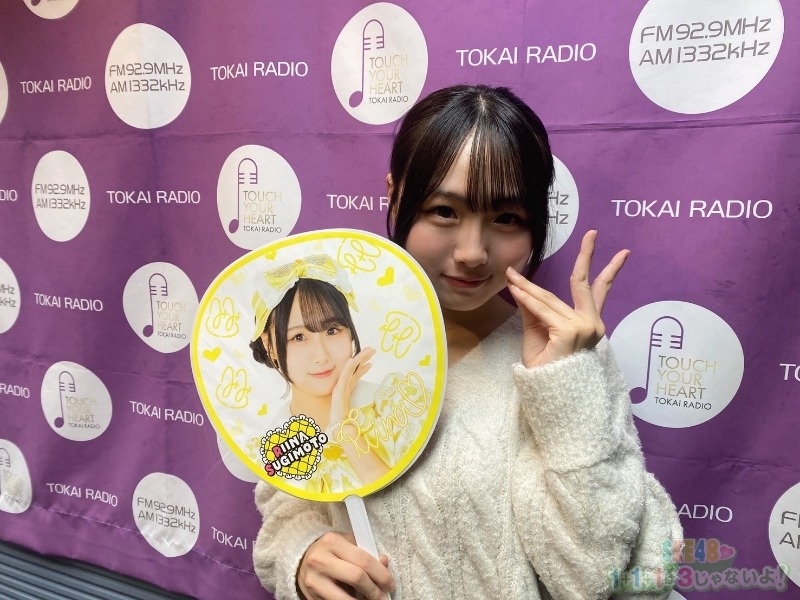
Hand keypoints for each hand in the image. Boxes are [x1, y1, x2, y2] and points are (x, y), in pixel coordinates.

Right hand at [297, 531, 394, 599]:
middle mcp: (321, 560)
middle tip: (384, 596)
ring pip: (345, 598)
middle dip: (375, 590)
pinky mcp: (311, 597)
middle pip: (356, 578)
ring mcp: (314, 581)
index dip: (381, 574)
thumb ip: (365, 552)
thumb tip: (384, 563)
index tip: (390, 583)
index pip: (363, 560)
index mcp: (332, 542)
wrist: (301, 559)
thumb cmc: (329, 550)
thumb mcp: (346, 544)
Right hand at [330, 348, 375, 424]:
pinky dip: (348, 368)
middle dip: (363, 358)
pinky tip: (352, 360)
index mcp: (347, 390)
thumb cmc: (345, 422)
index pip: (356, 376)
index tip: (371, 361)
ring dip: (359, 359)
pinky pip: (344, 377)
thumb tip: (372, 407)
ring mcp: (340, 388)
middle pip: (354, 369)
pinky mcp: (338, 391)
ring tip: (368, 351)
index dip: (363, 367)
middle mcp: (343, 387)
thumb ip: (362, 406)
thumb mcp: (355, 411)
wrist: (337, 429)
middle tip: (372, 349)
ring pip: (350, 369)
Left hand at [506, 230, 628, 367]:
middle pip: (584, 284)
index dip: (608, 271)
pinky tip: (514, 287)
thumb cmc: (547, 370)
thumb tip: (522, 287)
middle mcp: (591, 324)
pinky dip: (525, 299)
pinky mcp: (568, 331)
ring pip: (548, 299)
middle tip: (592, 233)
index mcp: (590, 324)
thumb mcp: (538, 334)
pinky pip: (540, 310)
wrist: (550, 396)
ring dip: (526, 287)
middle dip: (588, 255)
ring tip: (510, 274)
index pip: (600, 292)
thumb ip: (535, 310)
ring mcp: (582, 327)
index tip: (620, 254)